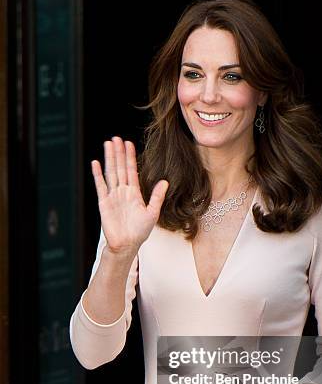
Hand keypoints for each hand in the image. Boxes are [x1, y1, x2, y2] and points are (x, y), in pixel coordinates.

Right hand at [91, 136, 168, 255]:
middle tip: (116, 138)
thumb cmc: (140, 232)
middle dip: (118, 153)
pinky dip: (98, 174)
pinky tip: (96, 163)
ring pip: (110, 173)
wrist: (127, 245)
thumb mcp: (152, 213)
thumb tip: (165, 182)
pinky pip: (100, 186)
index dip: (130, 157)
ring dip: (109, 158)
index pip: (131, 170)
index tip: (129, 143)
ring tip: (108, 144)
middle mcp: (122, 192)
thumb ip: (157, 196)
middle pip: (119, 168)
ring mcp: (112, 196)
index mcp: (134, 193)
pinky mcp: (104, 203)